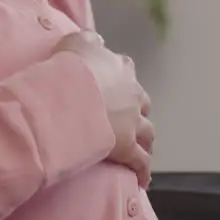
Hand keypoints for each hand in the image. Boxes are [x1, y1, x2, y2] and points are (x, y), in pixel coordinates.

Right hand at [55, 31, 154, 187]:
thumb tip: (97, 39)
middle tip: (131, 120)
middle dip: (139, 112)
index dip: (123, 78)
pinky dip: (143, 171)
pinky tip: (142, 180)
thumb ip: (88, 39)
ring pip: (148, 134)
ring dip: (146, 142)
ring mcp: (133, 122)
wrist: (73, 95)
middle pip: (143, 104)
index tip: (118, 85)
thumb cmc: (72, 68)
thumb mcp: (76, 42)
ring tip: (142, 150)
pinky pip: (140, 162)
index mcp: (121, 69)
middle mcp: (132, 94)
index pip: (127, 71)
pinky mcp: (128, 146)